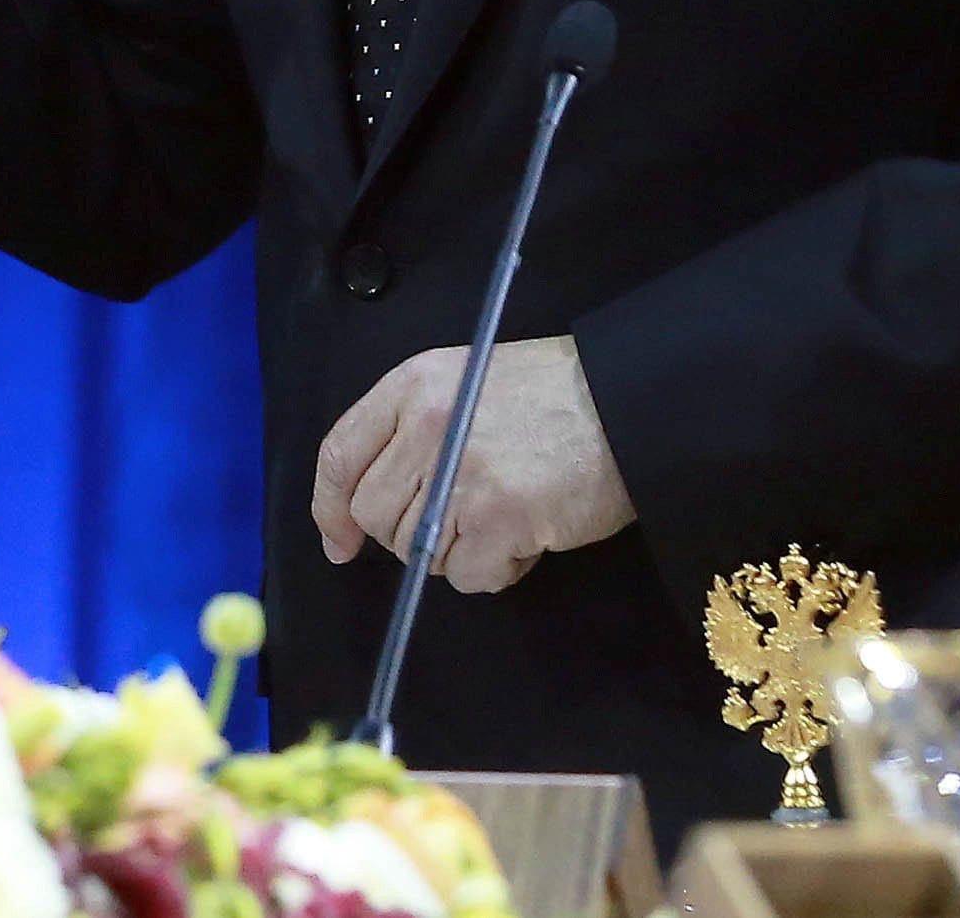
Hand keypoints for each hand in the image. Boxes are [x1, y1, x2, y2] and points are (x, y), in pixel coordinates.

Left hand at [311, 335, 633, 593]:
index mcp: (412, 387)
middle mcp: (426, 426)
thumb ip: (412, 432)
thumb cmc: (553, 396)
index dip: (330, 508)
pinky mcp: (498, 517)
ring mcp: (460, 473)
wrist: (628, 404)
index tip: (339, 542)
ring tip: (504, 518)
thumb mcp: (466, 384)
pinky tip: (527, 536)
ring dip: (457, 552)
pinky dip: (495, 569)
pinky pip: (466, 575)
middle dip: (409, 534)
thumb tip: (362, 511)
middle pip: (375, 514)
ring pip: (418, 550)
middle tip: (461, 521)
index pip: (339, 454)